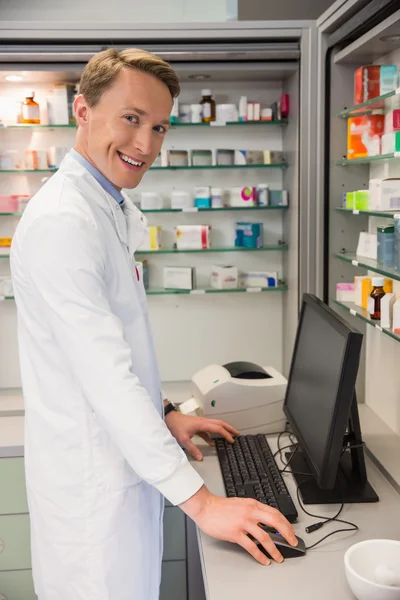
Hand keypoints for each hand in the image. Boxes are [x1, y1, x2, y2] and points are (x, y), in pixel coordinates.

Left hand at [165, 411, 237, 460]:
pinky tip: (212, 443)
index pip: (218, 428)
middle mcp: (203, 422)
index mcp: (202, 424)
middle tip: (236, 434)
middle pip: (220, 423)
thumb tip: (201, 458)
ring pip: (215, 425)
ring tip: (228, 437)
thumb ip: (192, 449)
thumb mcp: (183, 439)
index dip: (226, 434)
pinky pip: (207, 430)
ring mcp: (201, 423)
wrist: (169, 418)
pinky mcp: (197, 425)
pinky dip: (212, 435)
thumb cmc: (176, 426)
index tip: (232, 440)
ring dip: (222, 430)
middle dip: (229, 428)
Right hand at [180, 486, 297, 565]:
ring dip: (274, 549)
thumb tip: (264, 521)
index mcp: (253, 504)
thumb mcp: (241, 504)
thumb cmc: (220, 507)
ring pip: (265, 537)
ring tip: (279, 557)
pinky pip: (251, 546)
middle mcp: (250, 512)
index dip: (285, 523)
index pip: (275, 512)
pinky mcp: (236, 533)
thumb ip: (252, 511)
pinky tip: (264, 560)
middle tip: (293, 542)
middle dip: (287, 534)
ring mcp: (243, 523)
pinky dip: (260, 555)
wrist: (206, 507)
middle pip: (275, 522)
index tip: (290, 531)